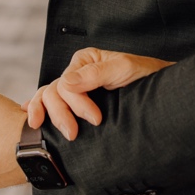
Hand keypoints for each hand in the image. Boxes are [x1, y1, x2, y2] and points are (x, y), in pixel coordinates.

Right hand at [25, 47, 173, 139]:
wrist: (161, 92)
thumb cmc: (144, 76)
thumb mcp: (124, 69)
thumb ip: (96, 74)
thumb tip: (66, 83)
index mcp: (83, 60)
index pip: (65, 83)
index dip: (76, 103)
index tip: (96, 118)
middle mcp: (75, 72)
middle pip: (52, 92)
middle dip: (61, 114)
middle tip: (74, 134)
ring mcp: (74, 88)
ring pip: (47, 99)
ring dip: (49, 116)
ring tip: (62, 134)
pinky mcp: (76, 103)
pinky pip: (50, 104)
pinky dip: (37, 109)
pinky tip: (33, 120)